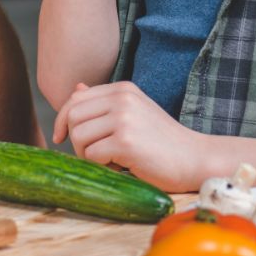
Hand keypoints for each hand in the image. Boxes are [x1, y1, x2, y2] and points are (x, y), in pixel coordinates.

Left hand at [51, 81, 200, 190]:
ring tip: (110, 161)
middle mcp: (122, 98)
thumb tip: (77, 88)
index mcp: (123, 89)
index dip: (62, 119)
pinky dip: (101, 166)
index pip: (75, 98)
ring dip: (88, 155)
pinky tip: (121, 167)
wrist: (195, 159)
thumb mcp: (134, 114)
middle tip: (94, 155)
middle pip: (72, 117)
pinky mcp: (126, 141)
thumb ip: (105, 103)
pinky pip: (92, 155)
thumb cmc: (163, 142)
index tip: (61, 137)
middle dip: (75, 140)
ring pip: (79, 136)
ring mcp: (124, 118)